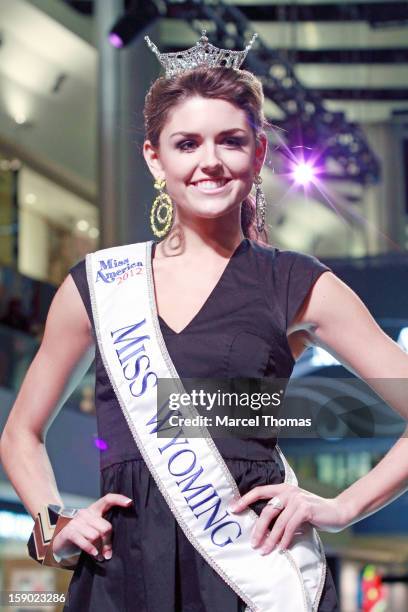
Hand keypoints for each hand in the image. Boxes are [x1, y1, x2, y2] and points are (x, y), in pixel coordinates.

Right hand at [52, 493, 132, 562]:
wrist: (60, 543)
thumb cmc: (82, 536)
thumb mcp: (94, 530)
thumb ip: (104, 531)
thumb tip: (114, 546)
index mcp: (94, 509)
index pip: (108, 499)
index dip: (119, 499)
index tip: (130, 503)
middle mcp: (86, 512)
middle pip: (105, 526)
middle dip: (108, 542)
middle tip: (108, 554)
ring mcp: (76, 521)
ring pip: (96, 535)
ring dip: (99, 549)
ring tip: (100, 556)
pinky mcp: (69, 532)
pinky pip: (85, 541)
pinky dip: (91, 549)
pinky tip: (95, 555)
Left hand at [229, 483, 346, 554]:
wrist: (337, 511)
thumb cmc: (313, 513)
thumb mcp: (294, 508)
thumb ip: (281, 513)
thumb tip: (261, 529)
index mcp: (283, 488)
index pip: (259, 490)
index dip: (245, 499)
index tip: (232, 509)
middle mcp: (288, 491)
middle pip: (266, 511)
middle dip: (258, 529)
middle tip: (253, 543)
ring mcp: (297, 499)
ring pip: (278, 522)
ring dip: (270, 539)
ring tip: (264, 550)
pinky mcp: (305, 509)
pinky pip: (290, 527)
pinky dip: (284, 540)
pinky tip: (280, 549)